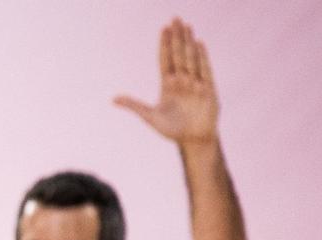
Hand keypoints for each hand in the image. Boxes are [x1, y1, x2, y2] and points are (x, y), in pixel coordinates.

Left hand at [115, 19, 219, 145]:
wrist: (193, 140)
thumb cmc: (172, 130)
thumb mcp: (150, 116)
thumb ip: (134, 105)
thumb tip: (113, 99)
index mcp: (167, 85)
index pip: (165, 59)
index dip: (165, 44)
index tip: (163, 29)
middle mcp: (182, 80)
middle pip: (178, 54)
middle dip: (177, 37)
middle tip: (175, 18)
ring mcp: (195, 83)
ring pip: (191, 58)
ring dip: (188, 42)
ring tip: (187, 26)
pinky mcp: (208, 89)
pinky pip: (205, 69)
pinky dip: (202, 57)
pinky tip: (199, 44)